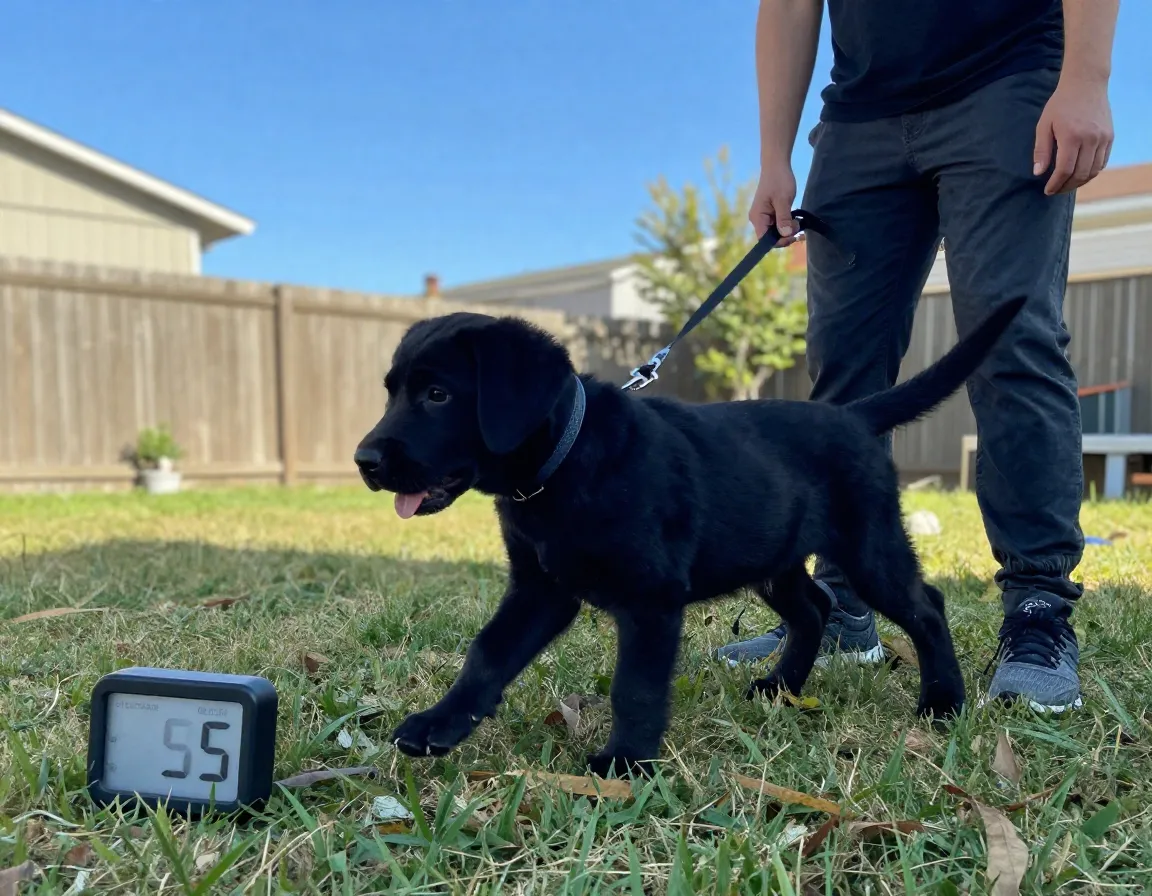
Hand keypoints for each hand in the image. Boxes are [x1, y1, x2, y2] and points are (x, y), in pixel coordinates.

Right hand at [749, 159, 799, 245]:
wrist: (776, 165)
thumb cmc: (778, 180)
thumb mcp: (783, 200)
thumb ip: (784, 218)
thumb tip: (786, 234)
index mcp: (758, 217)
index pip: (765, 239)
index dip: (779, 241)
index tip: (793, 236)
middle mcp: (758, 220)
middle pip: (771, 238)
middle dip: (786, 235)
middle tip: (798, 226)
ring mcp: (764, 217)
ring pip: (776, 232)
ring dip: (788, 230)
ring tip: (798, 221)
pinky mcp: (771, 214)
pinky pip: (779, 225)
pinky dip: (788, 225)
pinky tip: (795, 219)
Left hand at [1033, 76, 1112, 195]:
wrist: (1085, 84)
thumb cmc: (1060, 104)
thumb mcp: (1044, 125)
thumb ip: (1041, 150)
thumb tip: (1038, 173)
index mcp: (1072, 137)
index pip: (1065, 170)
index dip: (1056, 184)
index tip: (1048, 191)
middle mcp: (1091, 139)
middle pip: (1080, 174)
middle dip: (1066, 186)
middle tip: (1056, 190)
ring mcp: (1103, 138)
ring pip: (1094, 171)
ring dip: (1080, 182)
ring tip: (1067, 184)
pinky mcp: (1110, 136)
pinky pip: (1102, 162)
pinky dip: (1091, 172)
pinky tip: (1080, 174)